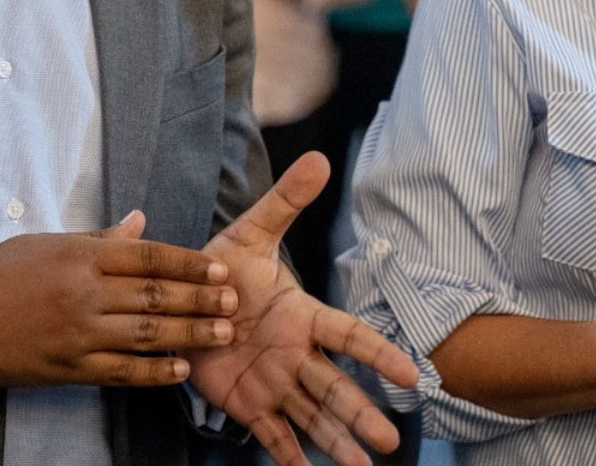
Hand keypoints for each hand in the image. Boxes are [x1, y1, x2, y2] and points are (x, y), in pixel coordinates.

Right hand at [0, 212, 236, 386]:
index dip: (191, 263)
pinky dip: (154, 372)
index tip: (221, 269)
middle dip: (201, 299)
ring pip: (146, 334)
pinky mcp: (66, 368)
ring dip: (189, 334)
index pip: (150, 256)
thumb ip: (100, 238)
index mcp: (81, 256)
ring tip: (222, 333)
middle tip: (235, 302)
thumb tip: (141, 222)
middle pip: (156, 295)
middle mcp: (83, 292)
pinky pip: (120, 371)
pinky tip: (180, 370)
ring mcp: (76, 333)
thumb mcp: (48, 243)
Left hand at [187, 152, 419, 465]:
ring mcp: (274, 382)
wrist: (184, 296)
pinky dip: (288, 456)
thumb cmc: (225, 265)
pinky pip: (272, 434)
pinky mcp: (248, 403)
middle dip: (362, 415)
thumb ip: (285, 201)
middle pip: (336, 388)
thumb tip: (318, 158)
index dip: (378, 354)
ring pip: (311, 416)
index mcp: (302, 316)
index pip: (348, 336)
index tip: (411, 374)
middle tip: (390, 442)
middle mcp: (296, 354)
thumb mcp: (252, 232)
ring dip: (336, 441)